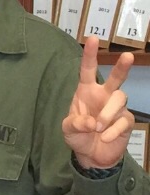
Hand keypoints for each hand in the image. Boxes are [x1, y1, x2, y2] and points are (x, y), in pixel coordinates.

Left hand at [62, 37, 135, 169]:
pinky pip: (123, 121)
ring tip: (97, 128)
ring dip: (107, 114)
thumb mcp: (68, 129)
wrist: (91, 155)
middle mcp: (104, 96)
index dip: (89, 55)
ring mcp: (117, 108)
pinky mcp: (126, 121)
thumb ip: (75, 123)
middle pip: (116, 78)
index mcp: (86, 92)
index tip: (91, 38)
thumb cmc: (78, 135)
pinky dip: (112, 131)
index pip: (88, 70)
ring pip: (120, 99)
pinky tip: (104, 137)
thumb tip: (91, 122)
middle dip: (121, 67)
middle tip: (127, 57)